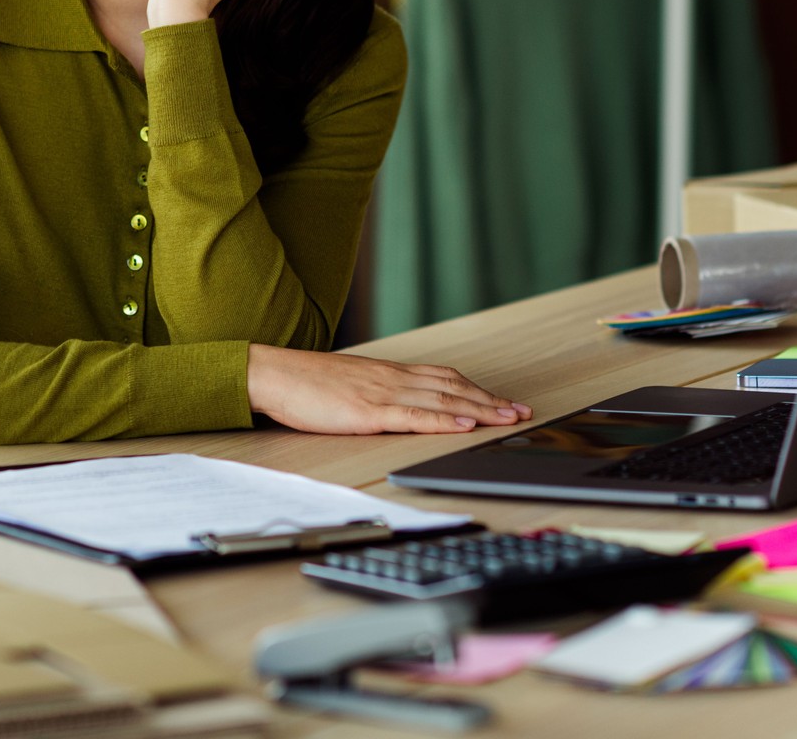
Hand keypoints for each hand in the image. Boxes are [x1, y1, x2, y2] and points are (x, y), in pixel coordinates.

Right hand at [246, 344, 533, 434]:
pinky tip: (464, 424)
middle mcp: (394, 379)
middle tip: (521, 411)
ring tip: (507, 418)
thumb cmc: (307, 383)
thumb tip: (399, 404)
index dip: (478, 390)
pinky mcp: (370, 412)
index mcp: (391, 373)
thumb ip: (378, 392)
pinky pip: (414, 416)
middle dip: (491, 401)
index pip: (445, 378)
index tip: (504, 401)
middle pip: (454, 387)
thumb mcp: (351, 384)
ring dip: (479, 409)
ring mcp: (384, 394)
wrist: (275, 374)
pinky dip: (443, 419)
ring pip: (443, 399)